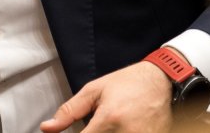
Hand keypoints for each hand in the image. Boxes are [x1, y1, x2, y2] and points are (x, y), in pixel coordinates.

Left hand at [40, 61, 172, 132]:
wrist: (162, 81)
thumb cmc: (129, 83)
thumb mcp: (94, 91)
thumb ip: (69, 112)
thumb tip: (47, 128)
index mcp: (109, 119)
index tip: (77, 131)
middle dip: (94, 132)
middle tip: (100, 121)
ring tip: (112, 123)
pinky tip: (124, 125)